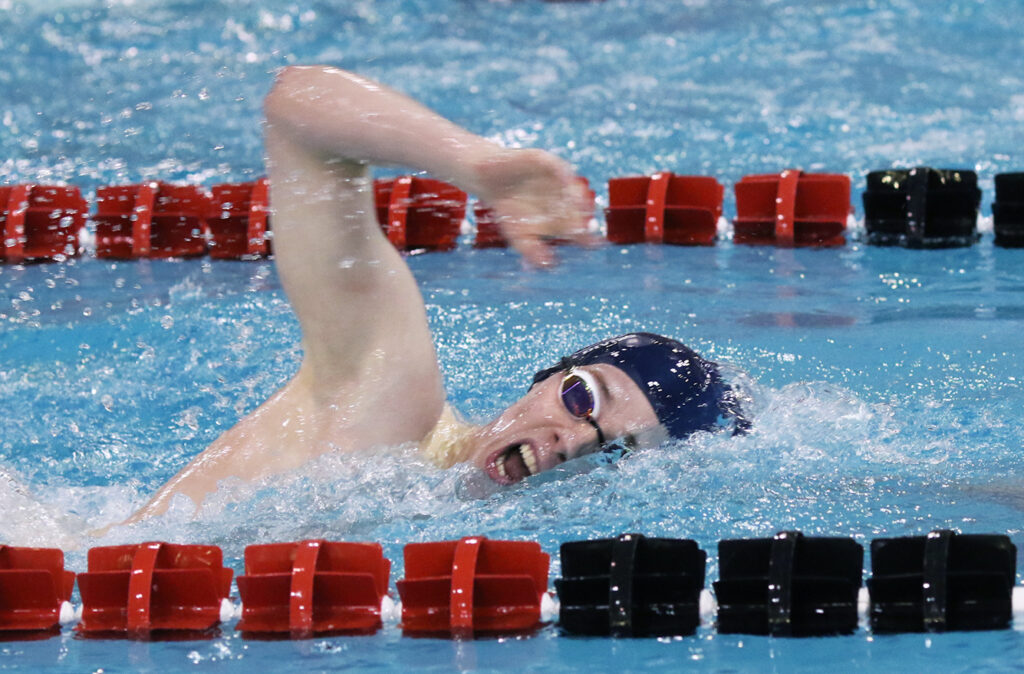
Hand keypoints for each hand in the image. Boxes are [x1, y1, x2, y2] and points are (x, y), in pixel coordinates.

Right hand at [473, 148, 596, 266]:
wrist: (486, 180)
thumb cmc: (506, 211)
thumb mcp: (518, 236)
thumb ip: (532, 251)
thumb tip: (548, 265)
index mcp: (561, 216)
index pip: (580, 227)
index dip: (588, 236)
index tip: (593, 245)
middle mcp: (563, 198)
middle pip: (581, 208)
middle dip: (585, 216)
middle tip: (586, 227)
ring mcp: (557, 179)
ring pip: (574, 187)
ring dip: (578, 195)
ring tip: (580, 205)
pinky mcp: (546, 162)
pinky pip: (558, 167)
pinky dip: (564, 174)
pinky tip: (567, 182)